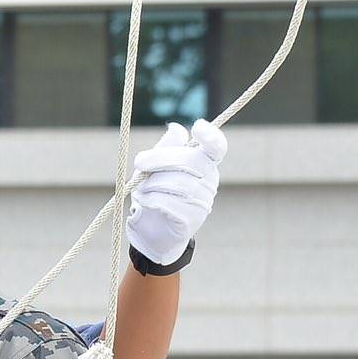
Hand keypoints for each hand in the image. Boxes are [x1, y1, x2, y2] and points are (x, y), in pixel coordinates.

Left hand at [127, 119, 225, 267]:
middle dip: (161, 158)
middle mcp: (209, 181)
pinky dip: (151, 199)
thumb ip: (165, 148)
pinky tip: (143, 201)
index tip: (197, 126)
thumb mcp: (154, 167)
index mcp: (204, 164)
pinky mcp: (192, 219)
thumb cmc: (154, 193)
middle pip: (191, 161)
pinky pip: (170, 202)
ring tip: (140, 188)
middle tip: (140, 162)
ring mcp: (203, 201)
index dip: (211, 136)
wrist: (151, 232)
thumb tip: (176, 128)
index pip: (217, 148)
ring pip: (177, 182)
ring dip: (152, 183)